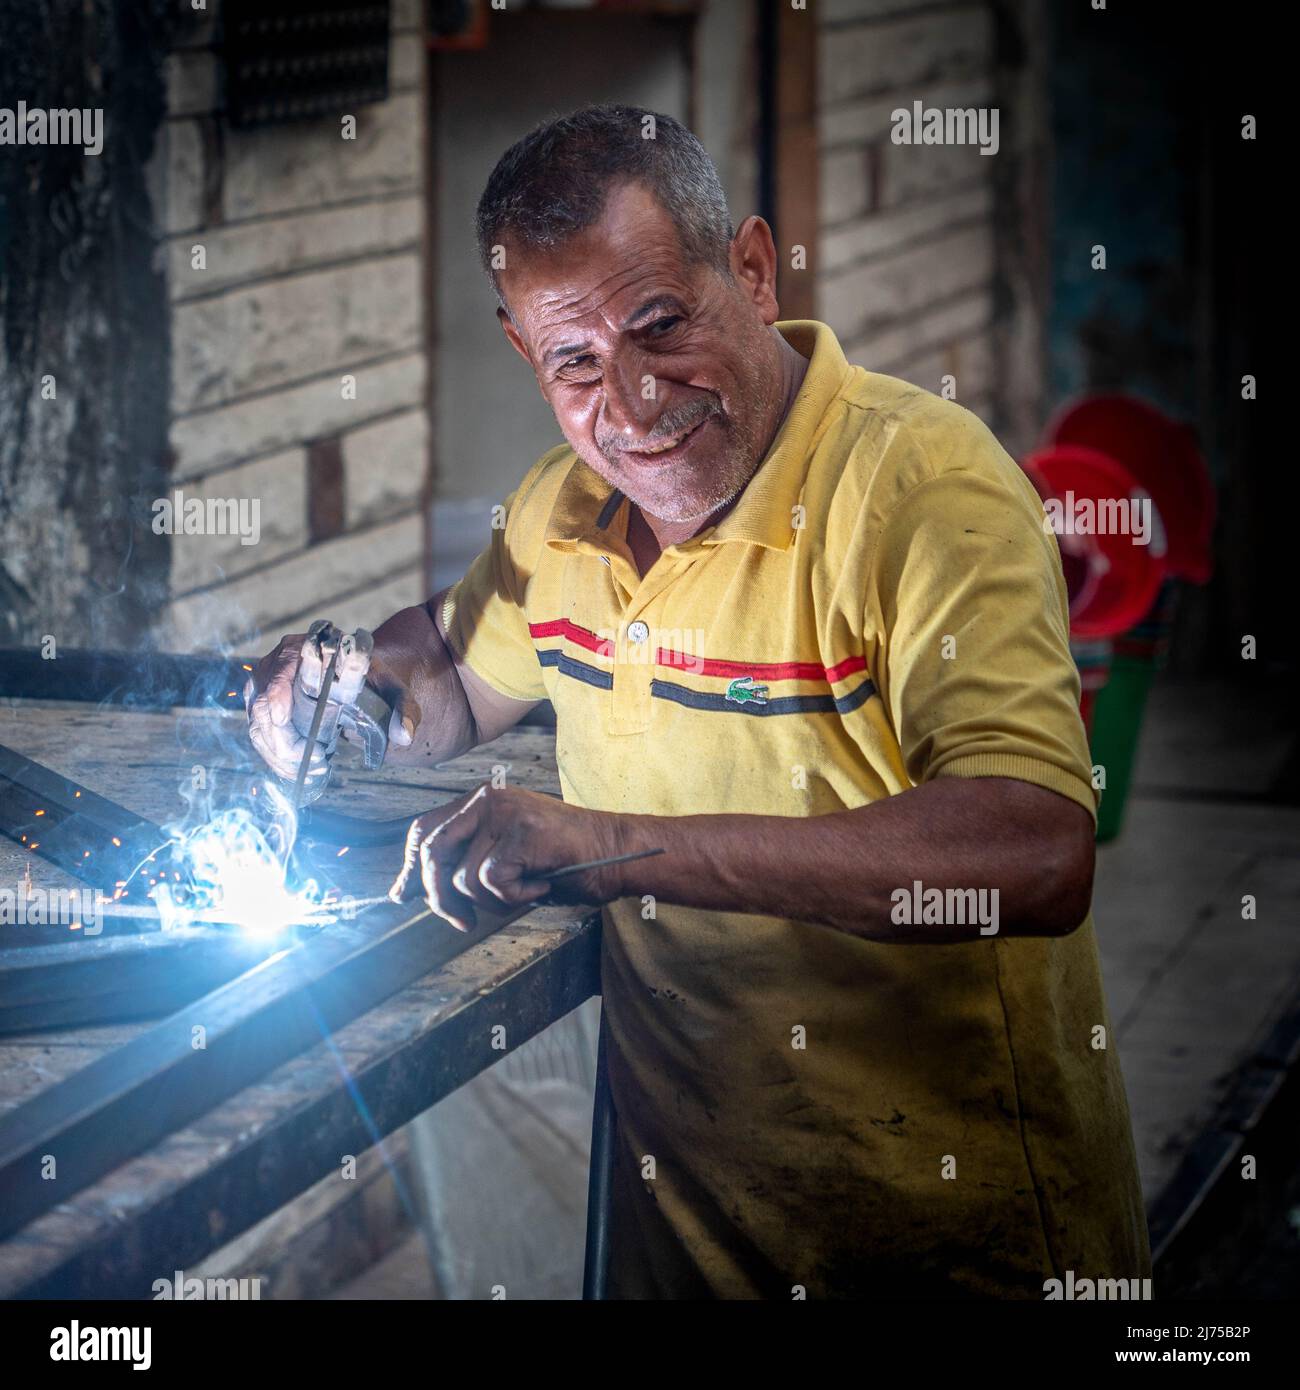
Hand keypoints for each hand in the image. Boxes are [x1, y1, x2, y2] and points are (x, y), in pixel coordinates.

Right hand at [244, 632, 421, 781]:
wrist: (353, 679)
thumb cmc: (369, 680)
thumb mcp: (391, 689)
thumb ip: (404, 708)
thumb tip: (405, 736)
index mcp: (307, 646)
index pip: (282, 666)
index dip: (277, 693)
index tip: (285, 719)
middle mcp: (277, 662)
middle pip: (263, 703)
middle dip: (284, 740)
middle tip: (314, 762)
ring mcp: (263, 684)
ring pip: (258, 724)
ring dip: (280, 754)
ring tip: (311, 772)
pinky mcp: (259, 705)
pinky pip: (259, 734)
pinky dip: (276, 757)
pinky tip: (297, 772)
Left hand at [388, 784, 626, 930]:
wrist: (615, 853)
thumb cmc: (563, 860)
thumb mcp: (506, 856)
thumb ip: (464, 862)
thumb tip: (412, 891)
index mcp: (480, 801)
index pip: (424, 830)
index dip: (408, 867)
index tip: (404, 896)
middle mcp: (487, 799)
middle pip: (432, 851)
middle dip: (438, 895)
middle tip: (461, 921)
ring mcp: (503, 814)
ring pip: (464, 877)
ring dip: (493, 901)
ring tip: (526, 892)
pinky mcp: (520, 833)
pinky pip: (492, 881)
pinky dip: (516, 897)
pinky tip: (540, 887)